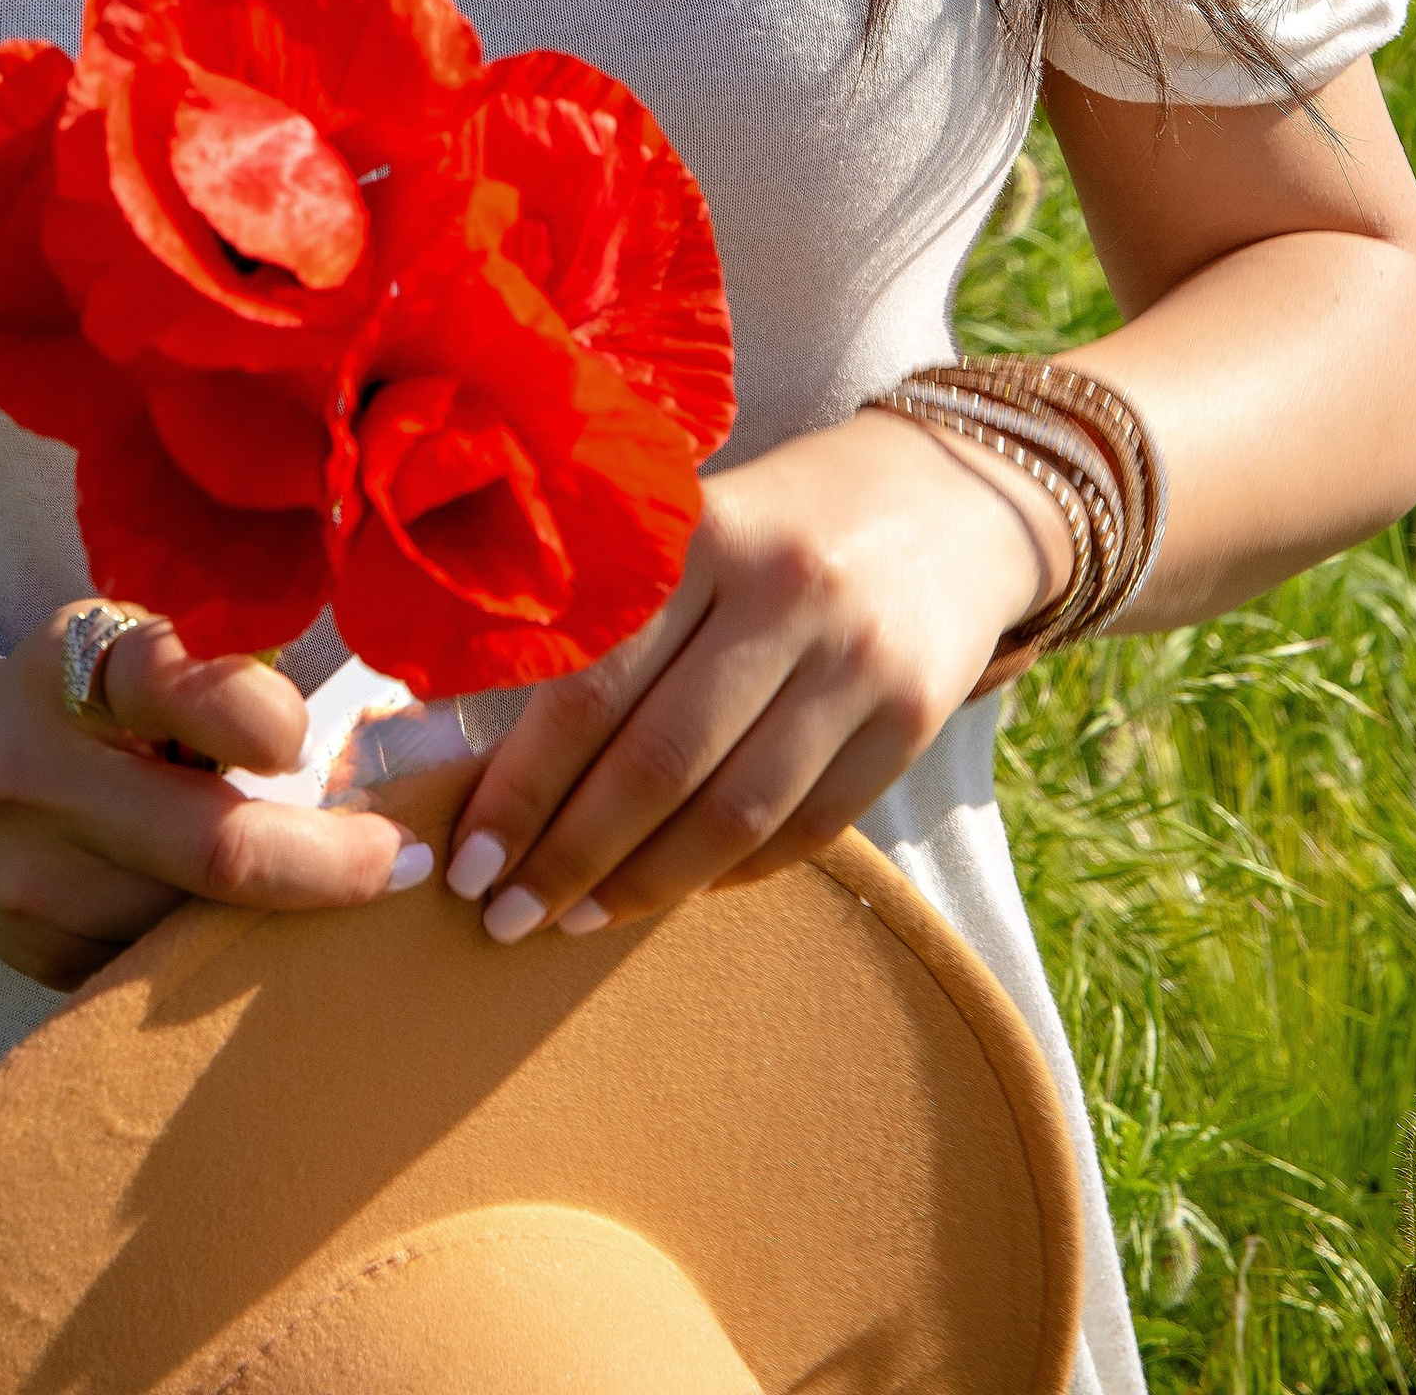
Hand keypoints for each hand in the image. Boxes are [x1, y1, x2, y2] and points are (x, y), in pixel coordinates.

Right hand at [0, 607, 427, 988]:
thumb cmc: (72, 702)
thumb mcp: (125, 651)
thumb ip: (215, 679)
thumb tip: (370, 735)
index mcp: (72, 674)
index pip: (177, 690)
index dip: (264, 719)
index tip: (315, 745)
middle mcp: (39, 780)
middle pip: (214, 849)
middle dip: (332, 865)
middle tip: (407, 863)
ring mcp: (35, 888)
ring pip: (202, 925)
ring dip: (289, 915)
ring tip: (338, 884)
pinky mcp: (44, 965)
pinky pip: (168, 971)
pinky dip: (229, 950)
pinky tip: (259, 927)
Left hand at [438, 411, 1055, 942]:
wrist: (948, 495)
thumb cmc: (776, 517)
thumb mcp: (694, 519)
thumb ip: (610, 606)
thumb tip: (482, 737)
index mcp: (704, 531)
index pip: (593, 682)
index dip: (523, 785)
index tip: (468, 857)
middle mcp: (784, 590)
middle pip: (659, 760)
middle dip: (568, 855)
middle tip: (502, 914)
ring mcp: (857, 658)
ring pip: (734, 812)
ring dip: (643, 885)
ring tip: (575, 919)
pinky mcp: (915, 716)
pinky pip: (810, 829)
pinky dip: (734, 873)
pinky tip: (677, 888)